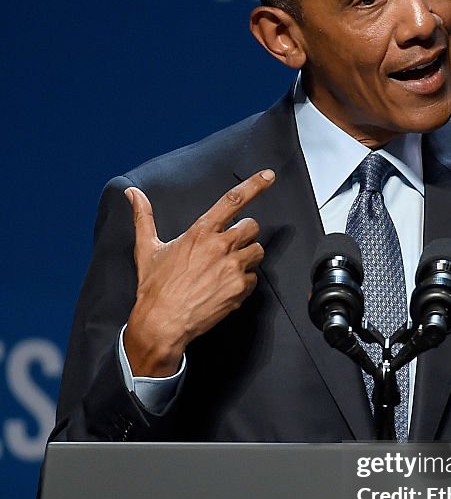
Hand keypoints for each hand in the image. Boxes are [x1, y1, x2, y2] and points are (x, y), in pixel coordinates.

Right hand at [123, 169, 274, 375]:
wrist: (163, 323)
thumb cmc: (154, 287)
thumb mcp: (147, 249)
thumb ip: (144, 217)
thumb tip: (132, 193)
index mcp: (201, 232)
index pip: (233, 200)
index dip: (254, 185)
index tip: (269, 175)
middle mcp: (220, 246)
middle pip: (252, 226)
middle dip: (245, 234)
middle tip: (229, 247)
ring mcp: (232, 268)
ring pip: (257, 252)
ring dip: (247, 257)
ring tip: (226, 269)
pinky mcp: (240, 289)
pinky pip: (254, 279)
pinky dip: (243, 283)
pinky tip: (224, 289)